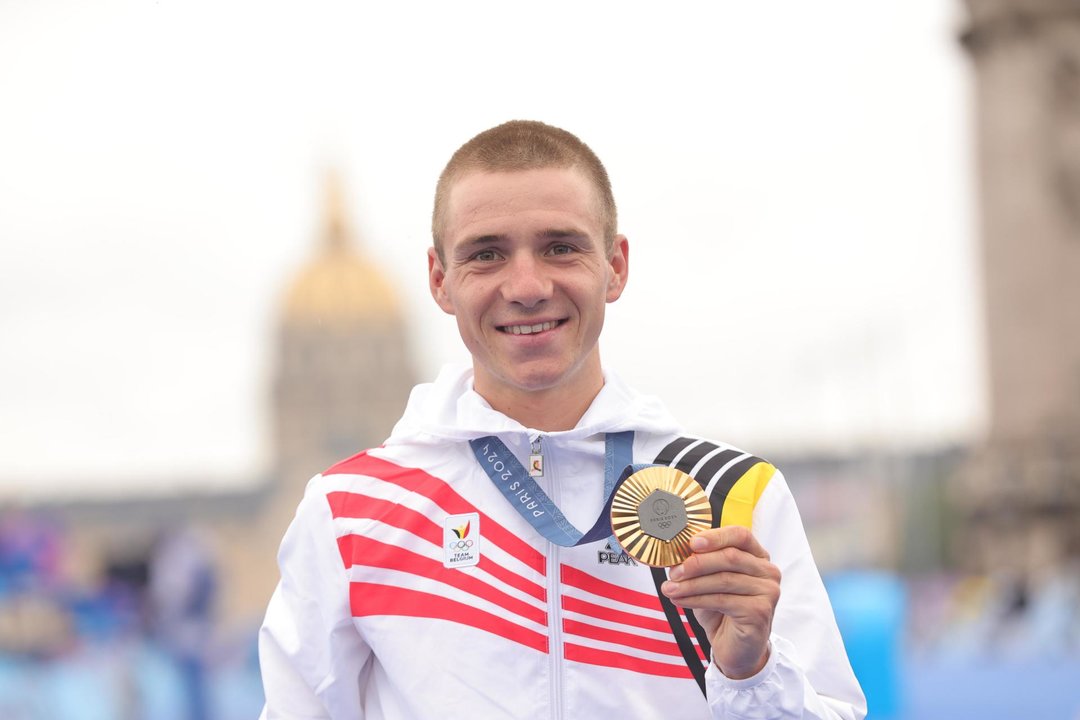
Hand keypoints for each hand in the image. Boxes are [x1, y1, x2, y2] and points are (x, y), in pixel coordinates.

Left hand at [660, 526, 780, 678]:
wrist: (736, 649)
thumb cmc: (722, 611)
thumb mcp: (709, 582)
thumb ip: (700, 565)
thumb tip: (675, 554)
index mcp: (758, 556)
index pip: (740, 535)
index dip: (716, 536)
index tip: (691, 543)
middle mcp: (768, 571)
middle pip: (730, 557)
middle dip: (697, 563)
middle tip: (673, 572)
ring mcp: (768, 592)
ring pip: (724, 579)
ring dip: (691, 584)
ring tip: (669, 588)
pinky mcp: (760, 611)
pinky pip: (722, 600)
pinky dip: (696, 599)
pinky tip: (680, 600)